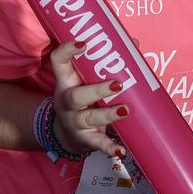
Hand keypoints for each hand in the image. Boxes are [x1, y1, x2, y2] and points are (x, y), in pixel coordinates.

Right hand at [49, 40, 126, 157]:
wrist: (66, 133)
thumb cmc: (83, 98)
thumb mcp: (86, 79)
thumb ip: (106, 62)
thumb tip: (134, 42)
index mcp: (66, 81)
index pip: (58, 62)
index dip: (67, 51)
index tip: (83, 44)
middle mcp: (66, 102)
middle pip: (76, 96)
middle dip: (96, 90)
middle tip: (118, 84)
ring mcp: (74, 122)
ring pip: (88, 119)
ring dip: (107, 115)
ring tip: (125, 110)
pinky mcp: (86, 140)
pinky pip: (97, 145)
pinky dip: (109, 148)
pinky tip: (120, 151)